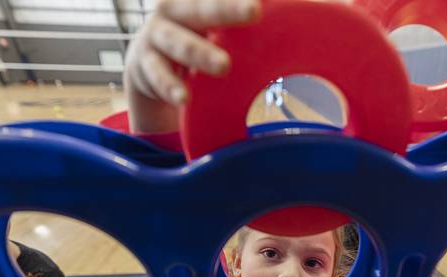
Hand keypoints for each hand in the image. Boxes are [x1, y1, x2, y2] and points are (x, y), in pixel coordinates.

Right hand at [124, 0, 259, 132]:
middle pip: (202, 9)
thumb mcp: (214, 28)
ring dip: (200, 53)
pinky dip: (170, 86)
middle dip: (228, 10)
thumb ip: (242, 24)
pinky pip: (157, 75)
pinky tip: (184, 98)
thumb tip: (302, 14)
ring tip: (224, 66)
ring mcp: (155, 37)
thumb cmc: (194, 41)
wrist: (145, 65)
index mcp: (195, 1)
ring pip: (178, 43)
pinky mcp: (144, 66)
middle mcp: (174, 12)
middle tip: (256, 11)